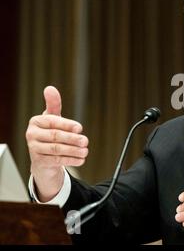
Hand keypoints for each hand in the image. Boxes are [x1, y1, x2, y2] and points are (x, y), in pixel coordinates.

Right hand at [26, 86, 88, 201]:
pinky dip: (70, 160)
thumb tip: (50, 88)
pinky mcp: (39, 162)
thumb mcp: (52, 118)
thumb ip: (54, 104)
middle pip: (55, 136)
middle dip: (72, 138)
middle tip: (85, 141)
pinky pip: (56, 160)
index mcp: (36, 122)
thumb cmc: (50, 134)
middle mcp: (31, 135)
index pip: (53, 122)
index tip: (80, 128)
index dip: (67, 125)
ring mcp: (34, 149)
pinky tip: (81, 160)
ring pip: (56, 149)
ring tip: (85, 151)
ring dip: (73, 150)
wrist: (43, 158)